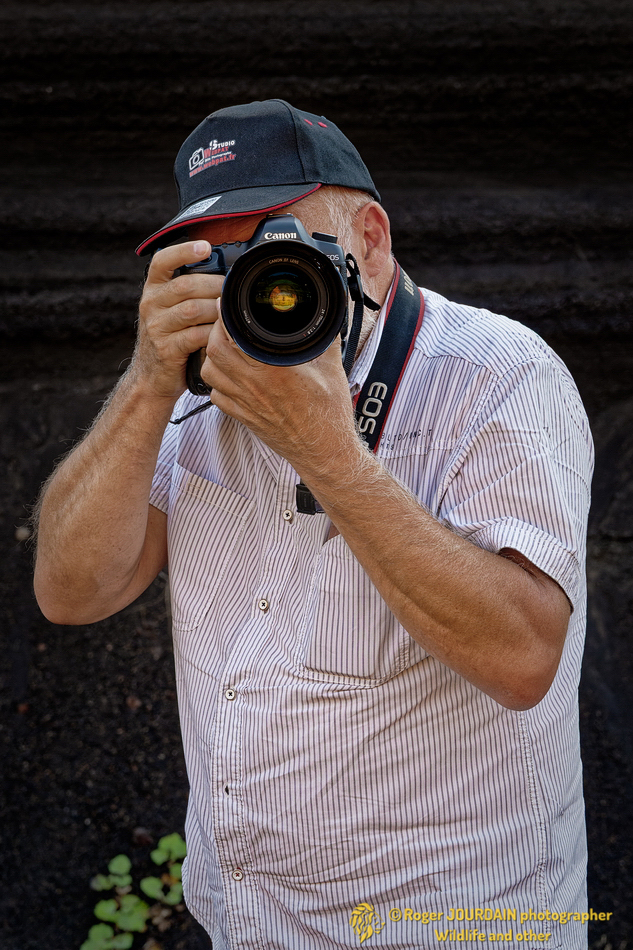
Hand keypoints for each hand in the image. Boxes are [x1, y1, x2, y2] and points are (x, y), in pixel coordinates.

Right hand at [134, 241, 222, 399]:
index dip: (184, 251)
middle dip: (214, 286)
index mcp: (153, 289)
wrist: (152, 376)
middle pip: (185, 286)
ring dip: (216, 310)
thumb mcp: (172, 309)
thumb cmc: (170, 337)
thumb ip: (190, 291)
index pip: (163, 261)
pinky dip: (213, 333)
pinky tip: (222, 333)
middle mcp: (150, 304)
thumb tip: (225, 274)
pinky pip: (195, 336)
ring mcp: (156, 327)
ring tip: (229, 312)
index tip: (205, 247)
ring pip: (192, 310)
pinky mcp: (166, 349)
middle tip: (232, 289)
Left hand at [200, 320, 361, 474]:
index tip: (230, 307)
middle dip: (215, 332)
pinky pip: (216, 396)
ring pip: (210, 373)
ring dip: (213, 357)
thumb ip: (324, 338)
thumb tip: (324, 317)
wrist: (325, 451)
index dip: (226, 318)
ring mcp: (246, 404)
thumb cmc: (329, 415)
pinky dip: (217, 382)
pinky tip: (230, 376)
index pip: (233, 336)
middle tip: (226, 325)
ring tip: (226, 348)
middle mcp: (254, 387)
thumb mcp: (331, 368)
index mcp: (274, 371)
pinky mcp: (244, 418)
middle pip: (214, 352)